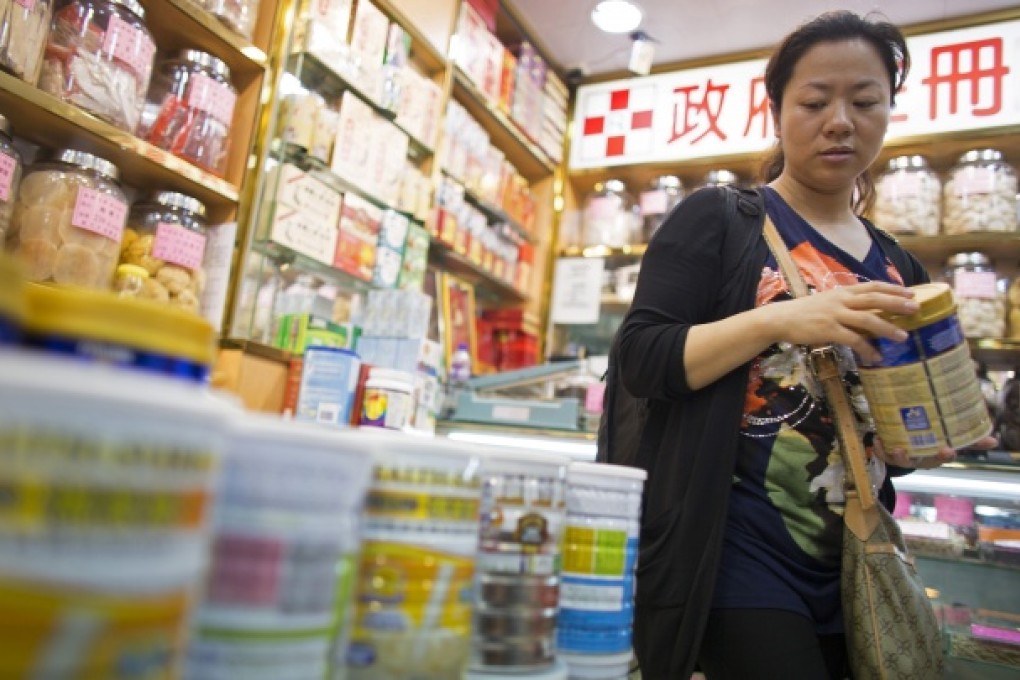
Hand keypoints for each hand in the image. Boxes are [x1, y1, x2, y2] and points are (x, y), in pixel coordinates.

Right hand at [762, 281, 917, 362]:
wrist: (780, 319)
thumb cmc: (804, 313)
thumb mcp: (826, 302)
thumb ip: (845, 305)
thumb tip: (867, 314)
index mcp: (841, 292)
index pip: (872, 286)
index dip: (892, 288)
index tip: (910, 291)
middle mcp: (840, 300)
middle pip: (874, 299)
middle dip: (897, 303)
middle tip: (916, 308)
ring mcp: (834, 315)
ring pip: (867, 319)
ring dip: (887, 328)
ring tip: (903, 336)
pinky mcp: (828, 330)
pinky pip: (853, 340)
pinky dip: (867, 348)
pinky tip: (876, 356)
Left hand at [876, 436, 998, 469]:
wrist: (908, 444)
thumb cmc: (932, 442)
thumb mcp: (950, 438)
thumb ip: (970, 440)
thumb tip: (994, 442)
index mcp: (935, 455)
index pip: (943, 458)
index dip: (945, 456)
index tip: (948, 450)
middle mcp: (919, 459)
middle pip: (919, 462)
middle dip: (917, 457)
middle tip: (906, 450)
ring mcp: (903, 458)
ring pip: (900, 461)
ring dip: (895, 456)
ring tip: (894, 447)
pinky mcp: (888, 455)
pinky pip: (882, 455)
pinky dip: (878, 449)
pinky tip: (876, 439)